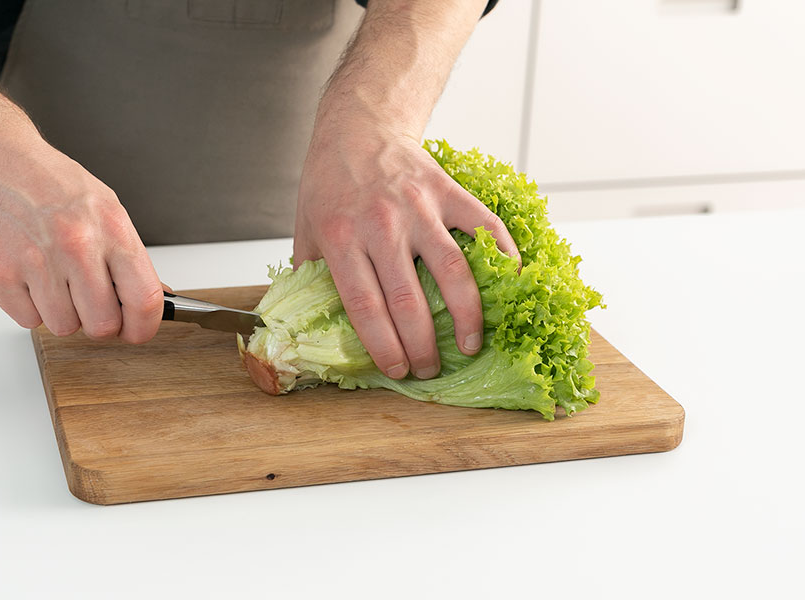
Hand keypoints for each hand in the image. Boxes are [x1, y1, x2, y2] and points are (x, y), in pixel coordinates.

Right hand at [0, 119, 164, 341]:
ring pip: (62, 326)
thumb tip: (154, 298)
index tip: (136, 331)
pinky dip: (28, 305)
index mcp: (111, 229)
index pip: (143, 299)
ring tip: (52, 277)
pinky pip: (26, 320)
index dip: (143, 327)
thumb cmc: (51, 183)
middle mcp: (76, 245)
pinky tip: (27, 274)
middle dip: (97, 320)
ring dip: (60, 311)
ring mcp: (36, 261)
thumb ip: (129, 258)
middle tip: (87, 301)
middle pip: (102, 324)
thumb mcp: (106, 209)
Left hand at [293, 122, 517, 379]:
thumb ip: (310, 275)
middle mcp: (381, 224)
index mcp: (340, 237)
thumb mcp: (304, 227)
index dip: (384, 345)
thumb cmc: (329, 182)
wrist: (358, 126)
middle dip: (422, 345)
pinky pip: (484, 226)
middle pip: (408, 300)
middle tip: (429, 369)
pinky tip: (509, 285)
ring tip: (471, 344)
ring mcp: (418, 206)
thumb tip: (318, 325)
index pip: (365, 306)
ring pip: (452, 270)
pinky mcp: (447, 191)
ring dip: (467, 315)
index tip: (397, 370)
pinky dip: (503, 256)